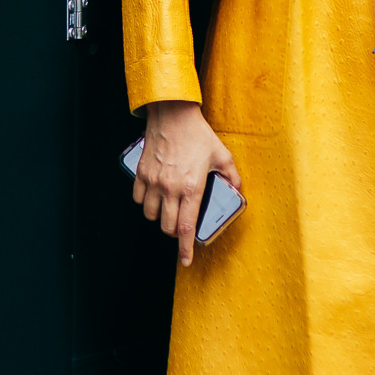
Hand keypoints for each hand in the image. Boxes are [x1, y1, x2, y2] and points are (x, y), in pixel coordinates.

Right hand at [132, 100, 241, 266]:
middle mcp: (170, 188)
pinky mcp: (142, 172)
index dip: (185, 248)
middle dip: (173, 231)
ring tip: (167, 208)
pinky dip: (145, 202)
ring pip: (151, 214)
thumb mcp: (222, 155)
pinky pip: (139, 198)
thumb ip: (231, 175)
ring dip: (159, 216)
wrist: (173, 114)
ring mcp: (154, 181)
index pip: (185, 226)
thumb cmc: (197, 133)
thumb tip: (236, 189)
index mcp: (192, 187)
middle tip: (179, 225)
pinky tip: (153, 196)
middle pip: (167, 225)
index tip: (186, 261)